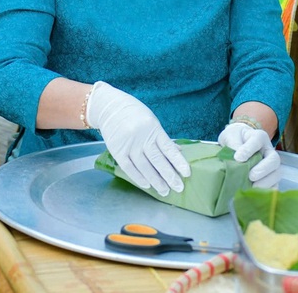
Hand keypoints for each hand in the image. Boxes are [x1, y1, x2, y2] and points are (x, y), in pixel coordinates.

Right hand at [85, 81, 189, 195]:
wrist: (111, 107)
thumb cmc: (135, 114)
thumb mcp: (152, 121)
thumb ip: (162, 138)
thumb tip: (178, 152)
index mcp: (153, 128)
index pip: (168, 148)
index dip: (178, 161)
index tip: (187, 173)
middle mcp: (141, 137)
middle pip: (157, 160)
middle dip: (169, 176)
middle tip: (178, 188)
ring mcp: (128, 144)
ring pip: (144, 167)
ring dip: (156, 181)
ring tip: (164, 191)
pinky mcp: (117, 150)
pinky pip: (129, 167)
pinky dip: (138, 178)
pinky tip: (147, 185)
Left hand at [218, 121, 279, 188]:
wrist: (237, 143)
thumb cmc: (235, 138)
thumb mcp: (230, 135)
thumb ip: (232, 143)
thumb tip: (236, 158)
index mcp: (259, 137)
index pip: (257, 141)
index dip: (248, 150)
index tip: (238, 158)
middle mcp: (268, 150)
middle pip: (274, 159)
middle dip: (263, 169)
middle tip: (251, 176)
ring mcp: (271, 165)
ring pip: (276, 173)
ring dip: (266, 182)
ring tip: (253, 188)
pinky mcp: (270, 177)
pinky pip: (274, 185)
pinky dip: (267, 191)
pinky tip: (257, 194)